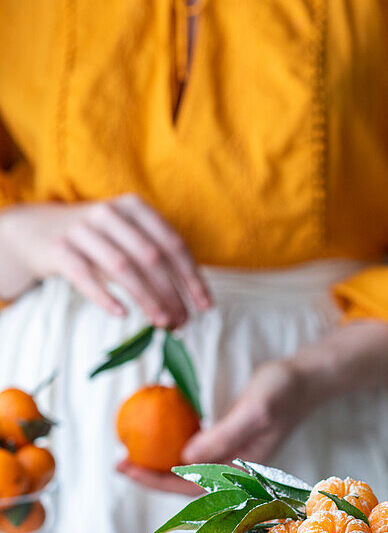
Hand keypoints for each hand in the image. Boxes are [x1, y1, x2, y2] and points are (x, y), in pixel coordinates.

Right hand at [0, 195, 211, 325]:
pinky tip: (123, 315)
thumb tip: (191, 302)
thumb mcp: (127, 237)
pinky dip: (105, 297)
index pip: (173, 244)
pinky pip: (86, 276)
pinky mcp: (59, 249)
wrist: (37, 230)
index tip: (205, 306)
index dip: (192, 277)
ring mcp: (82, 230)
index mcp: (134, 208)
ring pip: (123, 268)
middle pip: (151, 258)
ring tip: (163, 324)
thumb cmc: (96, 240)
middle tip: (184, 323)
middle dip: (173, 294)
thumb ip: (157, 259)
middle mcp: (110, 214)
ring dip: (148, 299)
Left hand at [118, 318, 387, 493]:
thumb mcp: (254, 410)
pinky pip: (196, 453)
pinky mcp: (231, 443)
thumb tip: (185, 459)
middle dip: (151, 476)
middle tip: (118, 461)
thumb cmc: (283, 391)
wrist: (306, 378)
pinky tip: (156, 437)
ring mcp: (233, 458)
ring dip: (159, 465)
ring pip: (189, 471)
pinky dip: (173, 448)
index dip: (156, 481)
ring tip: (130, 453)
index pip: (192, 487)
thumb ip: (224, 435)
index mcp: (241, 471)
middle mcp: (235, 471)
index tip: (128, 467)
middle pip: (186, 484)